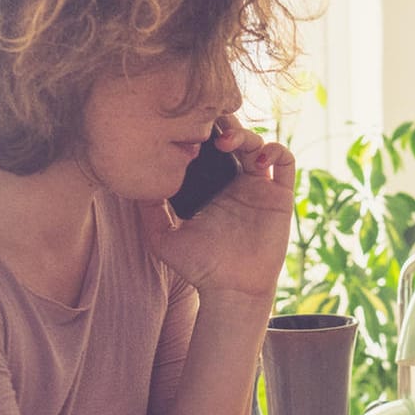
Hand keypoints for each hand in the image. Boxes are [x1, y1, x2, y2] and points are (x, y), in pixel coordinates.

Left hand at [140, 116, 295, 303]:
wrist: (231, 289)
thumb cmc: (199, 268)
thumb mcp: (163, 237)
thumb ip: (148, 210)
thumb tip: (129, 182)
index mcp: (212, 186)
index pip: (209, 147)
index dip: (202, 133)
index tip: (187, 132)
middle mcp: (236, 183)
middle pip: (234, 137)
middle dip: (223, 125)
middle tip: (208, 129)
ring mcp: (260, 188)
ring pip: (259, 142)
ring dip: (245, 134)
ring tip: (227, 143)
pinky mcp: (280, 196)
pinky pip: (285, 162)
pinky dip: (275, 150)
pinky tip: (257, 159)